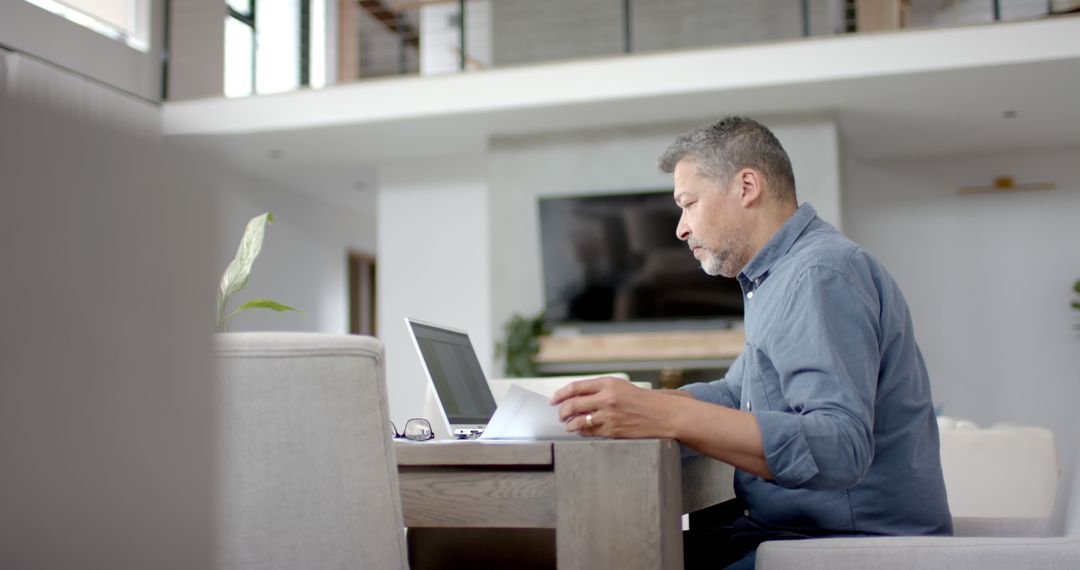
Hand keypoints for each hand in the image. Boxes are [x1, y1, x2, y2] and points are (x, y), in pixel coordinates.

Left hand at [550, 377, 687, 438]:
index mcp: (608, 383)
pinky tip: (581, 431)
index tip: (553, 399)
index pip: (576, 387)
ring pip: (578, 421)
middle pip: (573, 404)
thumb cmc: (642, 401)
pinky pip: (589, 432)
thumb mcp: (621, 387)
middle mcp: (607, 398)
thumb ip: (599, 389)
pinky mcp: (613, 430)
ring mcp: (609, 415)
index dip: (560, 394)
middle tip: (560, 415)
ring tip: (569, 425)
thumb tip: (575, 396)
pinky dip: (582, 432)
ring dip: (570, 424)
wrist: (663, 415)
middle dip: (562, 411)